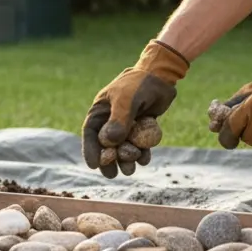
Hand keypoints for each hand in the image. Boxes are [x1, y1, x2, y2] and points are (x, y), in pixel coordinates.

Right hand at [83, 40, 189, 177]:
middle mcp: (111, 119)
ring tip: (130, 169)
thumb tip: (108, 142)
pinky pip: (138, 144)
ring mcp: (126, 124)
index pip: (91, 133)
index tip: (94, 165)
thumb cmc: (138, 84)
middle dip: (109, 160)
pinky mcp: (141, 127)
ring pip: (123, 146)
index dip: (91, 150)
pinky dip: (141, 152)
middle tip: (112, 174)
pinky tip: (144, 158)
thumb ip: (118, 120)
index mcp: (100, 111)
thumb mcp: (126, 100)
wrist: (161, 76)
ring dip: (126, 159)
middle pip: (106, 144)